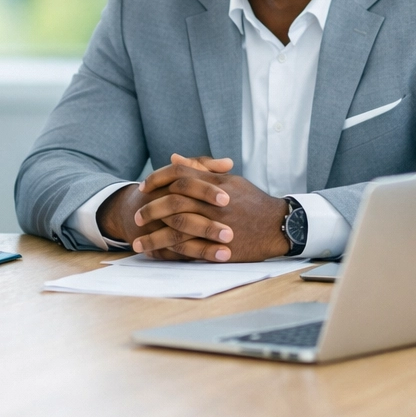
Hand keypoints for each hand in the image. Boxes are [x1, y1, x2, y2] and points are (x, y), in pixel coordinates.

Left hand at [129, 154, 290, 262]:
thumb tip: (173, 159)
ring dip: (154, 237)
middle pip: (173, 201)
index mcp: (215, 183)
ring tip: (138, 242)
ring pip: (177, 228)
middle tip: (137, 217)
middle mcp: (214, 202)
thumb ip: (199, 170)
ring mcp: (217, 224)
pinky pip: (189, 249)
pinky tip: (157, 257)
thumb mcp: (228, 180)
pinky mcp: (220, 245)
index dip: (157, 179)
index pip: (179, 175)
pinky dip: (170, 253)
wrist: (278, 225)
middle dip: (151, 209)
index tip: (143, 187)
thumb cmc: (252, 201)